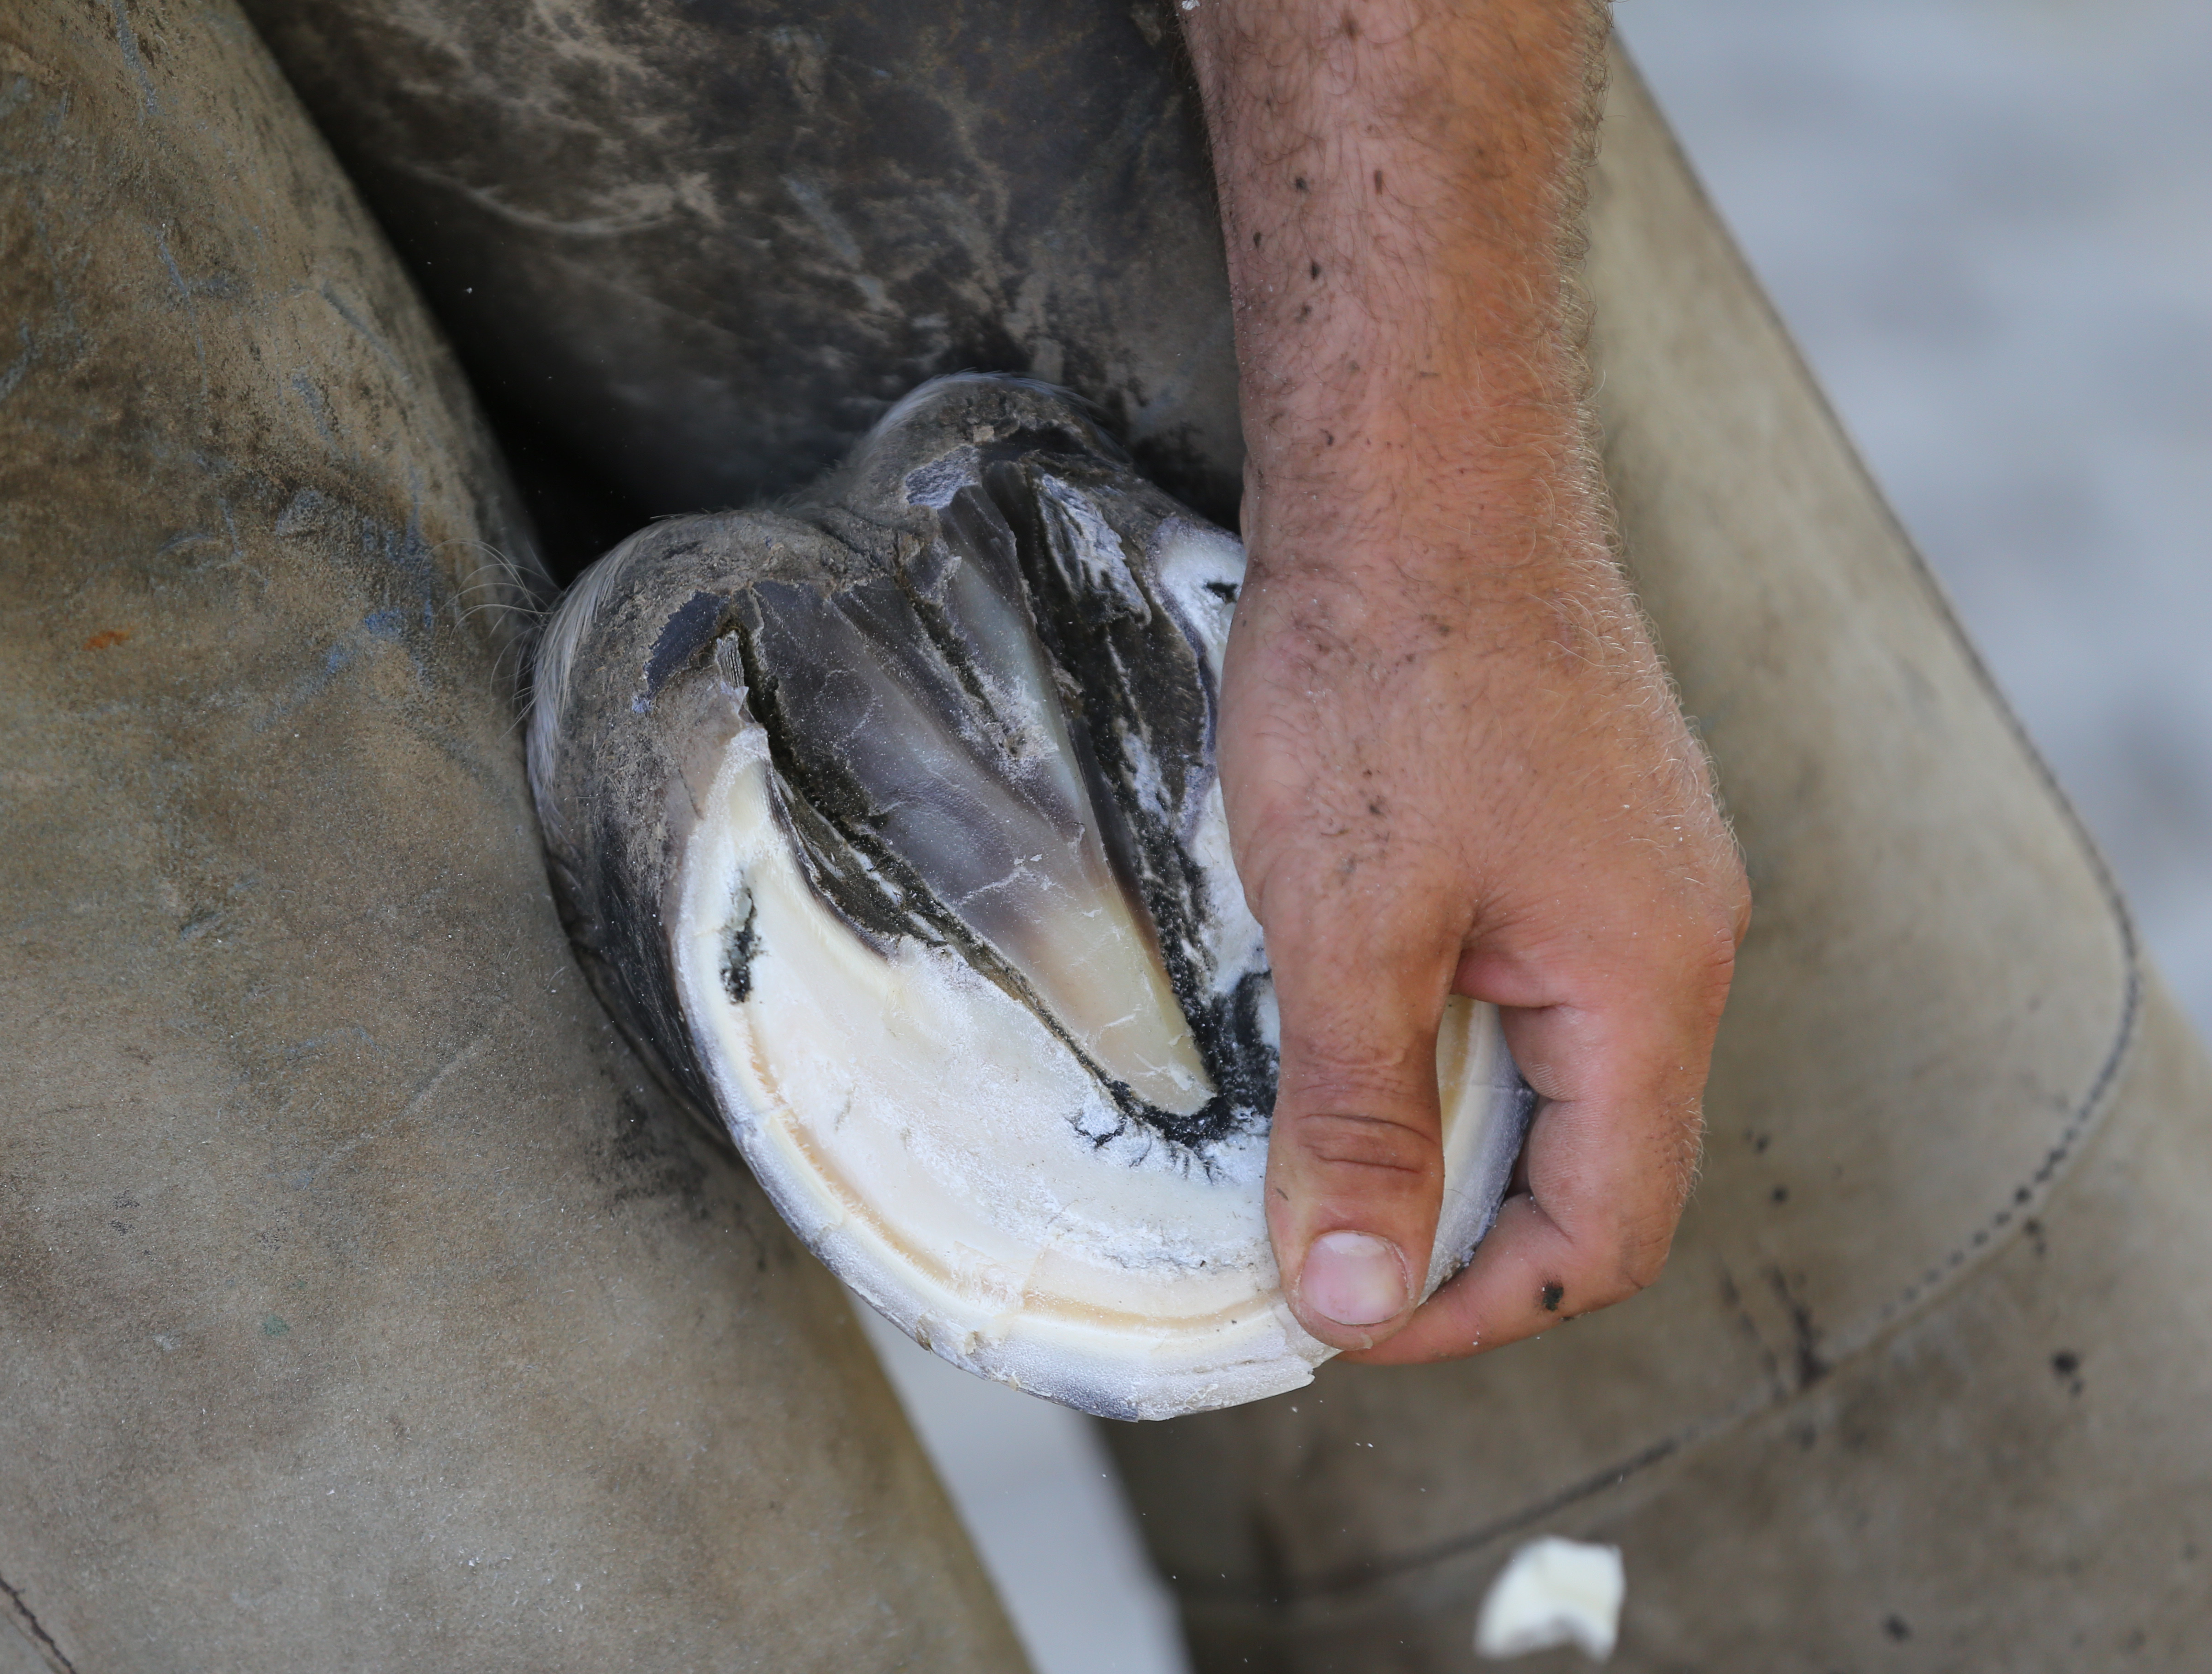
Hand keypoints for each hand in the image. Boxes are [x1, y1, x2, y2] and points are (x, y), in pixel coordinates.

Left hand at [1184, 0, 1748, 1357]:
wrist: (1417, 473)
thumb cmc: (1382, 682)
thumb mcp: (1348, 933)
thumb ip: (1360, 1122)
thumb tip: (1348, 1295)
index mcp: (1650, 987)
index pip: (1604, 1231)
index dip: (1471, 1306)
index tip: (1336, 1312)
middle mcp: (1673, 941)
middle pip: (1592, 1163)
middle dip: (1454, 1229)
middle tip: (1310, 1245)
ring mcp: (1636, 874)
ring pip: (1553, 1072)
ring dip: (1442, 1130)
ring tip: (1312, 1144)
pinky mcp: (1582, 823)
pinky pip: (1532, 981)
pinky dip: (1445, 1036)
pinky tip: (1349, 1018)